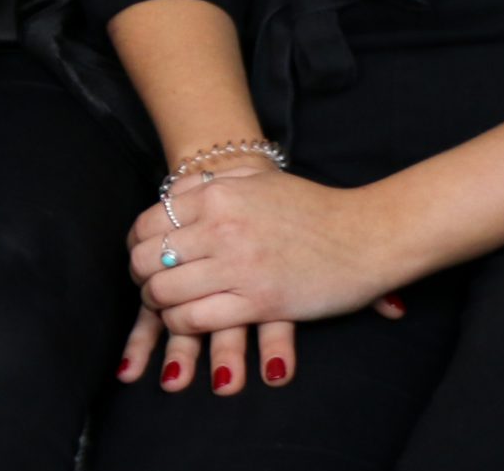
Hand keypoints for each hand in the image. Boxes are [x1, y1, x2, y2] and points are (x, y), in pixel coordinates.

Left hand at [118, 163, 407, 387]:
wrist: (366, 235)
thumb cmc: (312, 208)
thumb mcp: (258, 179)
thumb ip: (214, 182)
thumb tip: (174, 194)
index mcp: (217, 194)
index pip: (146, 223)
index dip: (137, 245)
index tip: (146, 256)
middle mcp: (221, 227)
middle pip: (146, 259)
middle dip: (141, 277)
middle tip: (151, 285)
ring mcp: (238, 265)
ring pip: (163, 291)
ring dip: (158, 303)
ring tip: (168, 305)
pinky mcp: (258, 302)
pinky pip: (194, 318)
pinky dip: (181, 323)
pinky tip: (189, 320)